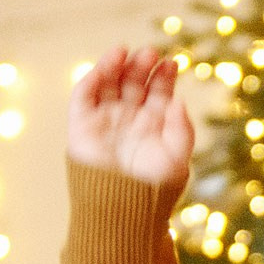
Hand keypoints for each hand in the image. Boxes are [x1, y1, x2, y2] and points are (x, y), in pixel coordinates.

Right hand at [68, 45, 194, 185]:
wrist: (124, 212)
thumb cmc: (155, 191)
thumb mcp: (178, 160)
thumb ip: (181, 130)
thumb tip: (178, 101)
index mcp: (153, 126)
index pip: (158, 93)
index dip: (164, 77)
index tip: (172, 64)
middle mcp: (129, 119)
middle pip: (134, 83)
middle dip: (142, 67)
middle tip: (151, 53)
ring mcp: (105, 120)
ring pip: (109, 83)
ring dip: (117, 65)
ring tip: (128, 51)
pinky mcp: (82, 125)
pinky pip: (85, 95)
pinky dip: (94, 76)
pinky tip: (109, 63)